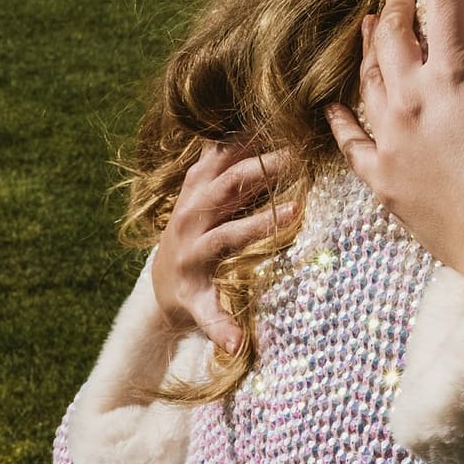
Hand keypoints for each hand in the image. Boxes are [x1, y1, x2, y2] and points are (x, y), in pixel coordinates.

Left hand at [150, 143, 294, 354]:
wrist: (163, 275)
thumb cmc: (191, 294)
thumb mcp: (200, 310)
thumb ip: (217, 325)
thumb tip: (237, 346)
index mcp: (194, 249)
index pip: (229, 233)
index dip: (260, 224)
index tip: (296, 211)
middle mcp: (189, 217)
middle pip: (225, 187)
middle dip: (262, 172)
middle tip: (299, 157)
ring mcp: (189, 193)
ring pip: (218, 161)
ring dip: (251, 144)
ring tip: (286, 127)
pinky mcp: (193, 179)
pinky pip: (215, 150)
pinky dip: (238, 134)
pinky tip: (265, 116)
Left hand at [327, 0, 463, 288]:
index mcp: (451, 72)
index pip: (445, 0)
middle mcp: (410, 99)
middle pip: (395, 35)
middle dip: (397, 2)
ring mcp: (391, 140)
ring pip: (368, 81)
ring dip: (368, 47)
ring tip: (370, 25)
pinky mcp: (384, 179)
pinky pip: (352, 143)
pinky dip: (342, 120)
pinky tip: (336, 106)